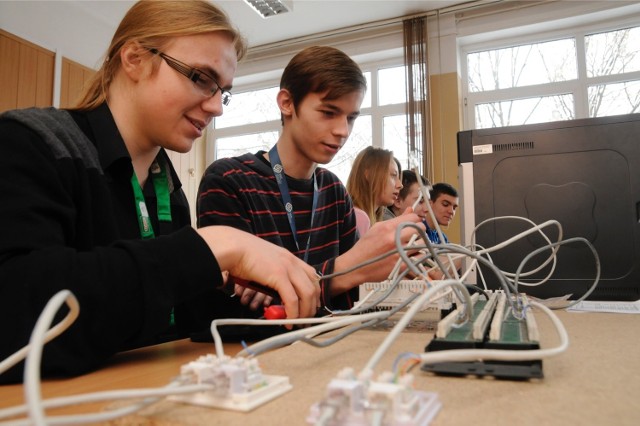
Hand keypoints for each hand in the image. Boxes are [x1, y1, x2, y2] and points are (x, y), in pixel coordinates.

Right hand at [197, 226, 319, 320]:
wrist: (234, 247)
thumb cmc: (243, 254)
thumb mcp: (265, 262)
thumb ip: (273, 274)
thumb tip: (274, 290)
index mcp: (289, 258)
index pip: (312, 277)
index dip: (314, 294)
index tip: (310, 306)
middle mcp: (292, 262)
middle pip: (313, 287)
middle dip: (312, 306)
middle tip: (306, 320)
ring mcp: (287, 268)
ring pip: (307, 294)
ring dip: (305, 312)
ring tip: (297, 323)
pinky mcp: (279, 276)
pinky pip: (292, 299)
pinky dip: (293, 313)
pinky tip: (288, 320)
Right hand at [331, 209, 424, 294]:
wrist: (355, 266)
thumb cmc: (365, 247)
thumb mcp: (377, 228)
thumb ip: (396, 220)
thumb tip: (411, 210)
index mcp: (388, 227)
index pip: (413, 217)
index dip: (415, 220)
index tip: (414, 224)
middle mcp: (395, 238)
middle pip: (421, 229)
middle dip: (419, 231)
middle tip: (413, 236)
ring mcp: (399, 252)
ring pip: (422, 244)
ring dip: (419, 245)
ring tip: (412, 247)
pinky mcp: (402, 265)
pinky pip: (419, 258)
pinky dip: (418, 257)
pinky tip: (410, 256)